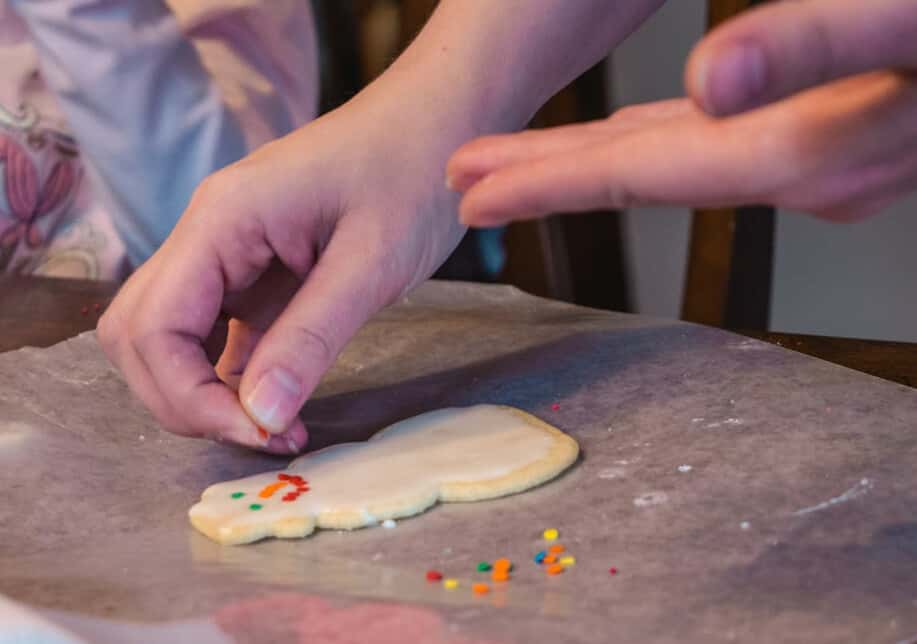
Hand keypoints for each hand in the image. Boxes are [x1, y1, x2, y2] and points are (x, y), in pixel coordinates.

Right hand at [98, 95, 465, 452]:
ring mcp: (227, 252)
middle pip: (142, 335)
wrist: (435, 124)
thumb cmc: (412, 174)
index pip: (152, 325)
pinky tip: (282, 399)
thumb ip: (310, 337)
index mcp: (222, 220)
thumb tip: (259, 416)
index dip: (188, 396)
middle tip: (264, 434)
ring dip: (206, 392)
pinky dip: (235, 375)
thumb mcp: (371, 262)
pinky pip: (218, 332)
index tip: (258, 432)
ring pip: (172, 337)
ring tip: (277, 425)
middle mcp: (208, 234)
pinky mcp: (255, 271)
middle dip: (185, 400)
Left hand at [449, 0, 916, 225]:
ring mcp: (822, 159)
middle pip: (639, 178)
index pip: (637, 172)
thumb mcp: (915, 13)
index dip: (544, 180)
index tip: (464, 188)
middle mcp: (801, 166)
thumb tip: (711, 76)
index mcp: (800, 142)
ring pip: (675, 162)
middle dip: (543, 181)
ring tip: (520, 163)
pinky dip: (668, 142)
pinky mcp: (841, 138)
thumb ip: (822, 42)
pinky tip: (656, 131)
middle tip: (463, 184)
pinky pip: (725, 145)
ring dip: (590, 164)